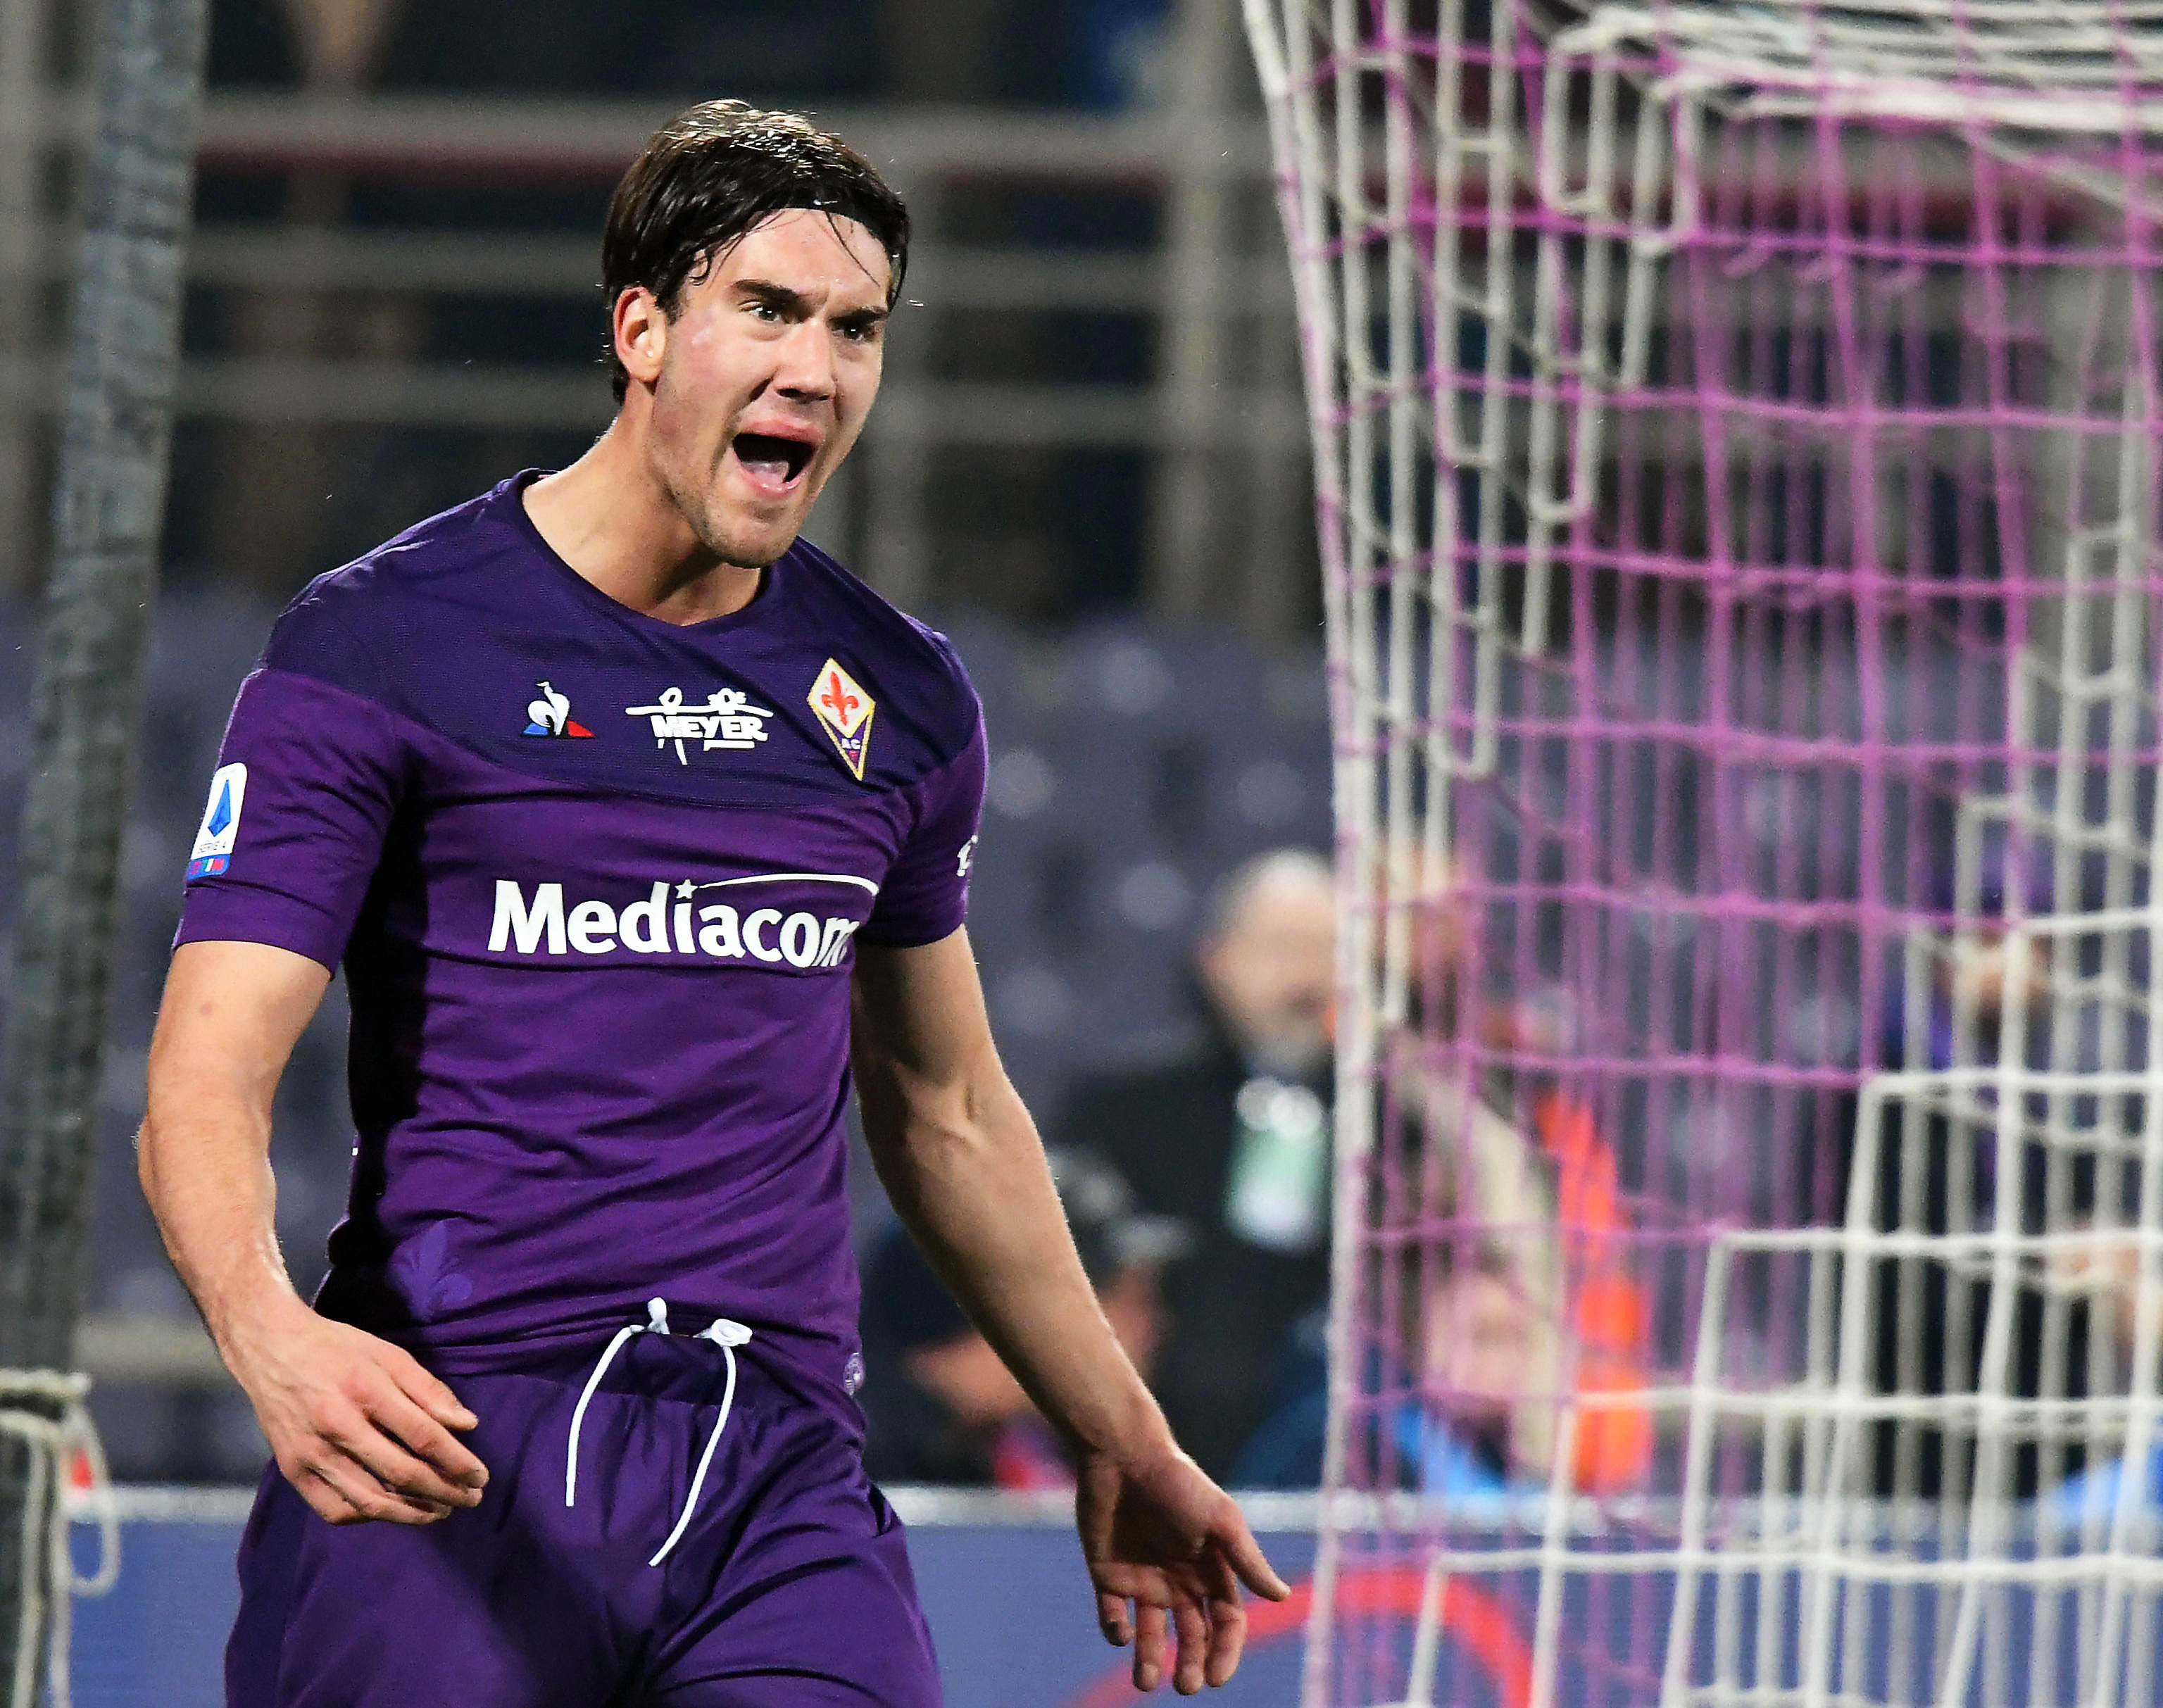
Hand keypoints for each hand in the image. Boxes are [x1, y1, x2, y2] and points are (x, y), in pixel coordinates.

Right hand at [220, 1292, 487, 1525]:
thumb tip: (467, 1425)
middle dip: (443, 1491)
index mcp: (366, 1390)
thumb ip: (429, 1390)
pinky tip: (390, 1510)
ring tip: (438, 1512)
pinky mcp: (292, 1468)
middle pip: (400, 1473)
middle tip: (470, 1499)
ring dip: (410, 1513)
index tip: (480, 1476)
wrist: (270, 1347)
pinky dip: (366, 1515)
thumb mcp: (388, 1354)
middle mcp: (337, 1425)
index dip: (457, 1462)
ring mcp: (310, 1451)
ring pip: (368, 1499)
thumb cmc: (337, 1348)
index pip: (424, 1437)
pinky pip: (333, 1508)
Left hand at [1077, 1446, 1289, 1693]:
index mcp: (1210, 1569)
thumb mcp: (1220, 1519)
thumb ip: (1246, 1560)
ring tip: (1146, 1681)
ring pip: (1151, 1635)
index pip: (1225, 1622)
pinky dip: (1116, 1631)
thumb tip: (1282, 1597)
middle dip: (1191, 1665)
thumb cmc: (1177, 1483)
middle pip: (1192, 1635)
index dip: (1225, 1652)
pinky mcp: (1108, 1574)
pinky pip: (1112, 1615)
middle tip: (1185, 1686)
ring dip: (1149, 1661)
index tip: (1216, 1678)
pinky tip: (1121, 1630)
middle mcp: (1179, 1579)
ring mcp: (1143, 1578)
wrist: (1123, 1455)